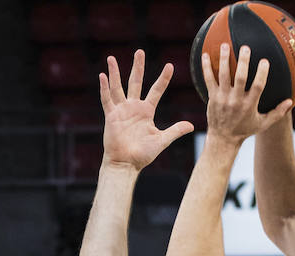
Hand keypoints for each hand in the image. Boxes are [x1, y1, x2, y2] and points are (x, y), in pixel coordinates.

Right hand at [101, 51, 193, 170]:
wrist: (125, 164)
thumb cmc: (142, 155)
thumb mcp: (161, 141)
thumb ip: (175, 131)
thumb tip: (192, 126)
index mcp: (146, 111)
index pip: (156, 91)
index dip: (163, 79)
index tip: (170, 66)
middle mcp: (134, 107)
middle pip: (135, 82)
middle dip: (138, 67)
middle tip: (140, 51)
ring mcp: (121, 111)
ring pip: (118, 87)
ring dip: (115, 73)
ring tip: (111, 58)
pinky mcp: (111, 116)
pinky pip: (107, 100)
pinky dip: (104, 88)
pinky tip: (102, 76)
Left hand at [202, 42, 292, 145]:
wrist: (223, 140)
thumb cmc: (244, 130)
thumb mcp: (262, 124)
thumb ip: (277, 113)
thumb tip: (290, 101)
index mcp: (249, 105)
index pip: (257, 87)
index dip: (261, 73)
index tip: (265, 61)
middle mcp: (236, 101)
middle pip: (240, 78)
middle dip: (243, 62)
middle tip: (245, 47)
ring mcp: (223, 98)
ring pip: (223, 76)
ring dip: (224, 59)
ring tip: (225, 45)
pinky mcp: (212, 98)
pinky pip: (208, 80)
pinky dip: (206, 67)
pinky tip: (205, 54)